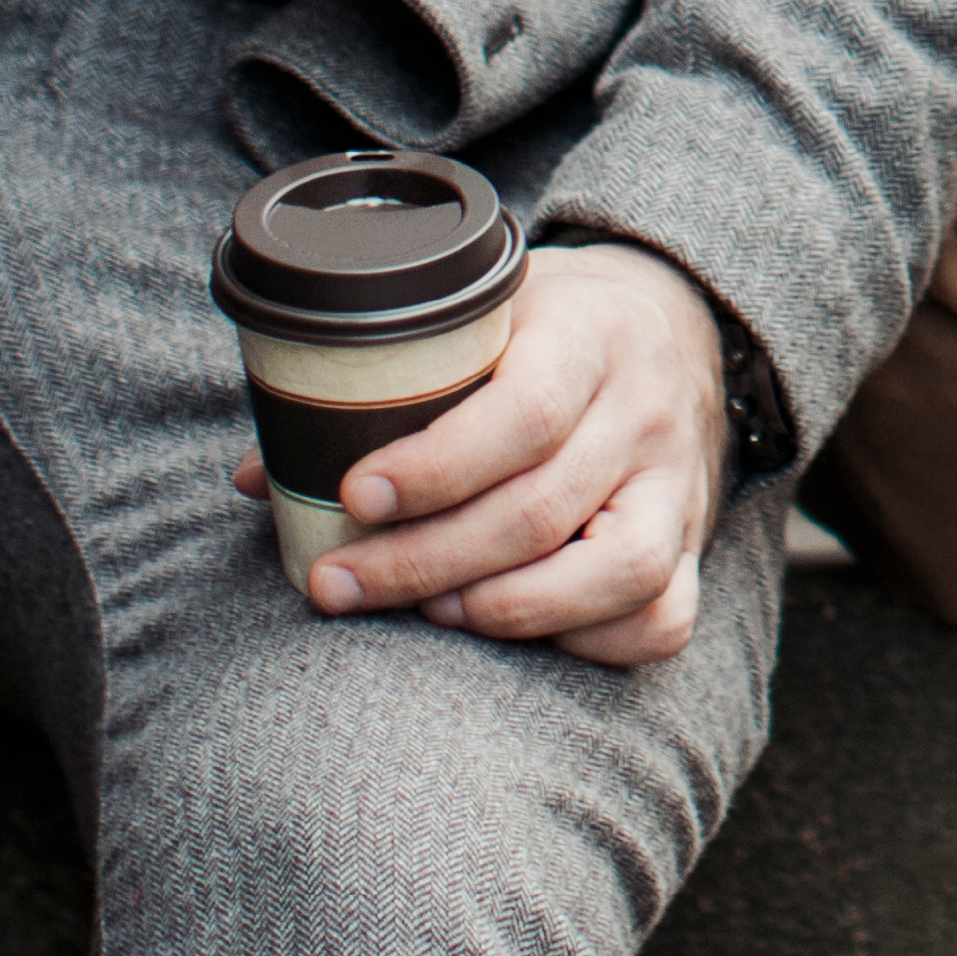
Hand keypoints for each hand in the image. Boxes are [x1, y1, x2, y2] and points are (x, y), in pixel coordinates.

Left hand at [292, 239, 735, 665]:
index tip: (353, 497)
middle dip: (425, 561)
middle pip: (543, 509)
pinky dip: (587, 641)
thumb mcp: (481, 313)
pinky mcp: (692, 542)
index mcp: (591, 333)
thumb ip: (384, 382)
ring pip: (620, 573)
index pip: (524, 413)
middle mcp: (646, 410)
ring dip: (508, 608)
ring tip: (432, 611)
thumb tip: (264, 476)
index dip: (434, 468)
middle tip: (339, 585)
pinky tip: (514, 628)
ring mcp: (678, 484)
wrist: (677, 326)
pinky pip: (662, 618)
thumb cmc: (550, 327)